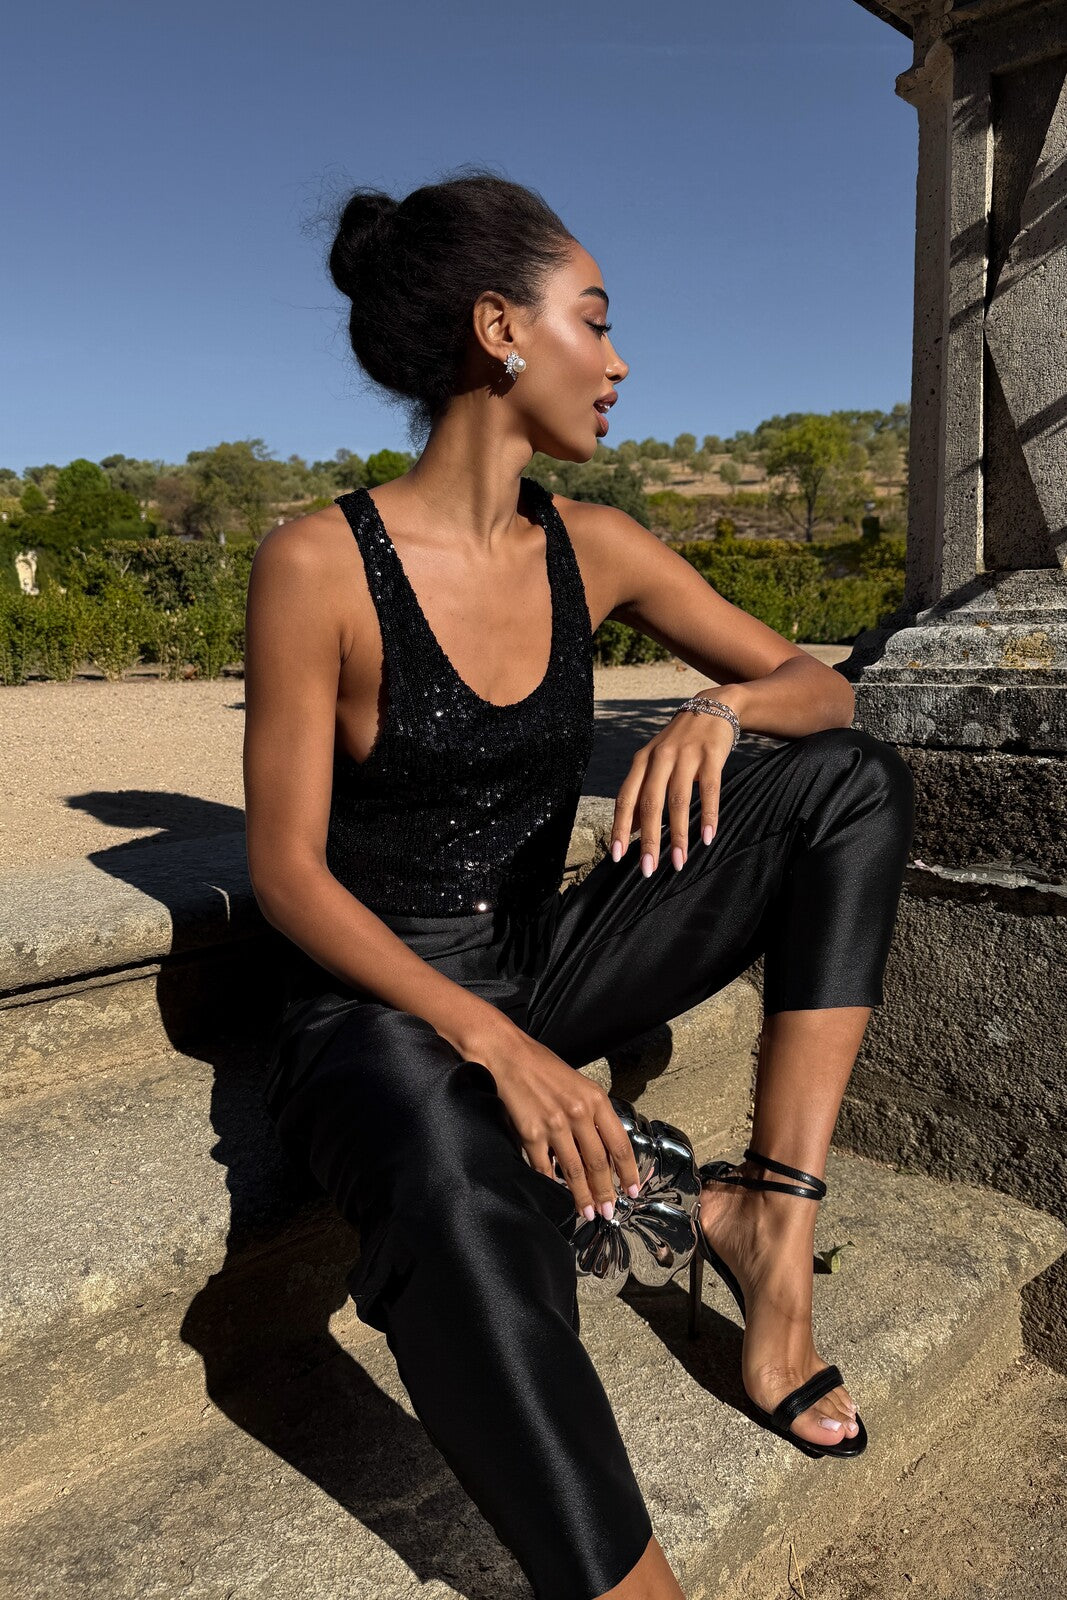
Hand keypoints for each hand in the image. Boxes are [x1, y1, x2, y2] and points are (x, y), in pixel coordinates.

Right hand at [473, 1026, 642, 1221]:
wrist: (506, 1054)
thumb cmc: (541, 1067)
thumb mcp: (578, 1084)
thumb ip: (593, 1114)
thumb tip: (605, 1149)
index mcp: (595, 1099)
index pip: (619, 1143)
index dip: (629, 1171)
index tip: (633, 1190)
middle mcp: (578, 1112)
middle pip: (599, 1163)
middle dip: (606, 1192)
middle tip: (609, 1211)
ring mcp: (554, 1124)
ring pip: (574, 1170)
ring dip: (582, 1196)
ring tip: (587, 1212)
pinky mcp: (530, 1133)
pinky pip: (545, 1167)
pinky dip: (552, 1185)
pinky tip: (556, 1196)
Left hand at [610, 701, 735, 873]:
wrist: (712, 707)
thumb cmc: (679, 744)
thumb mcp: (656, 763)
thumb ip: (643, 793)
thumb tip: (632, 831)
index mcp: (641, 761)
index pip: (625, 798)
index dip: (620, 827)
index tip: (617, 856)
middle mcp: (660, 758)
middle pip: (650, 804)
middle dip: (648, 840)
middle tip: (648, 869)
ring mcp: (686, 755)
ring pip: (678, 800)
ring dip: (678, 835)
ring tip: (679, 862)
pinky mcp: (711, 755)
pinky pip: (710, 790)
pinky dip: (709, 815)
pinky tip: (708, 838)